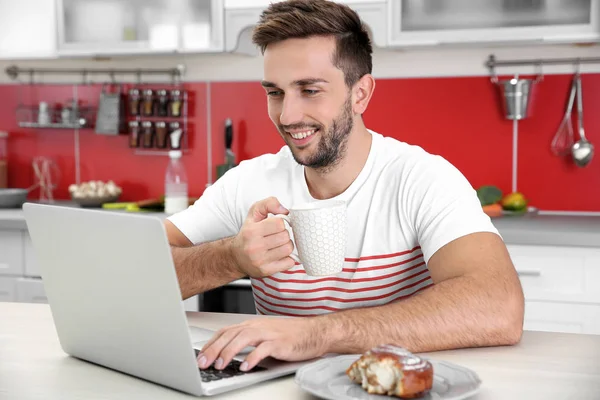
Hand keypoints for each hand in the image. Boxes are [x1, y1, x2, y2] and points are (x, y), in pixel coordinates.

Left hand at [196, 317, 325, 371]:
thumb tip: (227, 353)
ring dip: (229, 352)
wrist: (313, 332)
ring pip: (244, 338)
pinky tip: (245, 366)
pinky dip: (252, 358)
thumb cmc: (290, 335)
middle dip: (214, 349)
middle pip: (231, 334)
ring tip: (220, 365)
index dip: (211, 343)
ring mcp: (269, 333)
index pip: (226, 331)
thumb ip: (247, 341)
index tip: (200, 355)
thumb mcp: (264, 336)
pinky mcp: (280, 342)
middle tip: (203, 363)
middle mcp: (258, 326)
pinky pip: (263, 349)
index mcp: (252, 324)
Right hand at [230, 197, 295, 277]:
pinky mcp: (266, 271)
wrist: (236, 257)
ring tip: (279, 245)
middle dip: (284, 234)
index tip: (276, 226)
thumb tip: (285, 210)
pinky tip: (280, 255)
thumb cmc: (248, 233)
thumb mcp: (254, 213)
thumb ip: (269, 204)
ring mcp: (260, 261)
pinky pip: (289, 263)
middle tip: (277, 236)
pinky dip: (288, 258)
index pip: (279, 224)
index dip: (281, 223)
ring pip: (288, 249)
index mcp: (252, 231)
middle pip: (285, 237)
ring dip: (287, 246)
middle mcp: (255, 247)